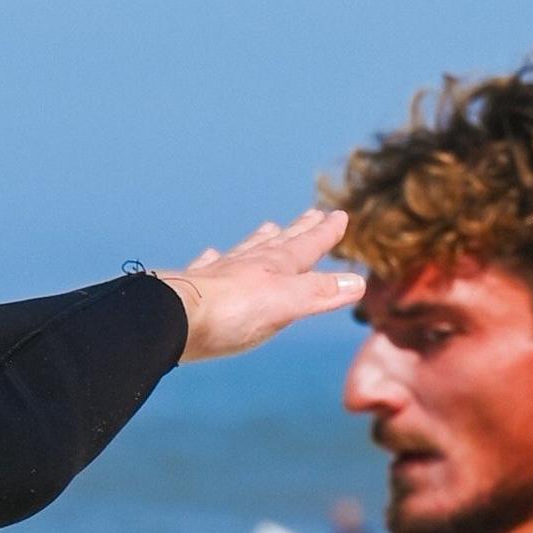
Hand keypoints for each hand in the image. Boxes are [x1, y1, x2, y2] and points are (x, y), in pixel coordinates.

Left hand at [161, 204, 361, 362]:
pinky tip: (211, 253)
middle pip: (280, 242)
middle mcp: (249, 264)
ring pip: (247, 249)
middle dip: (299, 230)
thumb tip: (357, 282)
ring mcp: (221, 274)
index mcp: (276, 267)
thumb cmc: (232, 314)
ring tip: (270, 226)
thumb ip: (319, 292)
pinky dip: (214, 259)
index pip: (307, 246)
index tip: (338, 216)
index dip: (324, 233)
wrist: (175, 318)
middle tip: (312, 214)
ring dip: (261, 239)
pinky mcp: (196, 289)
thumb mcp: (286, 304)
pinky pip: (209, 266)